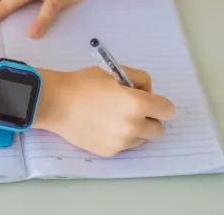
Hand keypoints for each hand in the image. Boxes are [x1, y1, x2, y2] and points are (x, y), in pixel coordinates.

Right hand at [38, 66, 175, 156]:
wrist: (56, 102)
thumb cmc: (83, 83)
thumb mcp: (114, 72)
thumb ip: (137, 80)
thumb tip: (146, 92)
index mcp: (137, 104)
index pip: (168, 110)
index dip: (160, 103)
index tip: (150, 100)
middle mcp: (133, 126)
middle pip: (159, 129)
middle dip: (150, 118)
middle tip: (134, 109)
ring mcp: (121, 142)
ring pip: (142, 139)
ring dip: (136, 129)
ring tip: (115, 117)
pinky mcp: (109, 151)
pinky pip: (125, 145)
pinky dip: (120, 137)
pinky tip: (103, 125)